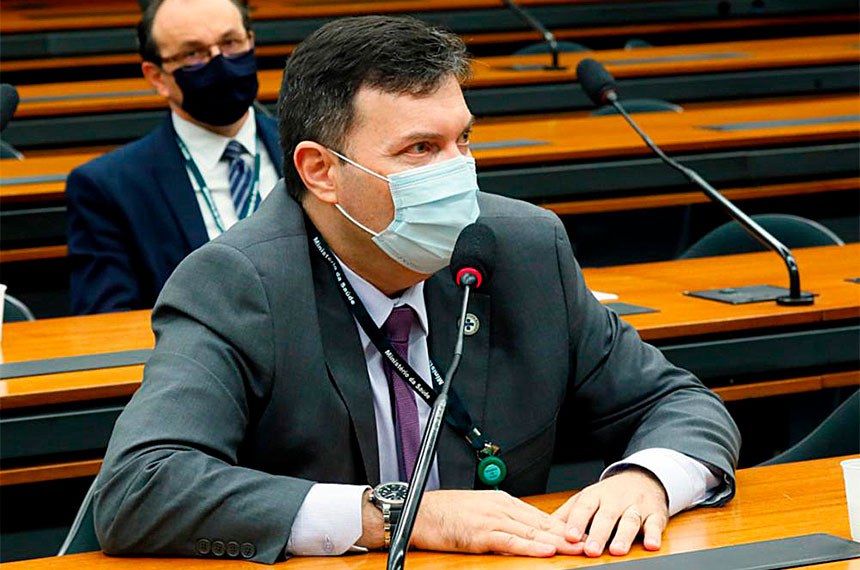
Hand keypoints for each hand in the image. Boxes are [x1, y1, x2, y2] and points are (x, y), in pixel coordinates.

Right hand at [411, 489, 583, 556]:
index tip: (580, 533)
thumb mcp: (478, 509)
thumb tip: (519, 528)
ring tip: (577, 548)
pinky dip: (530, 547)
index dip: (561, 525)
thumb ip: (500, 516)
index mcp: (501, 501)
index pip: (538, 515)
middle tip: (589, 541)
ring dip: (556, 541)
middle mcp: (500, 507)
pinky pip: (511, 541)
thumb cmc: (445, 512)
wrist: (419, 511)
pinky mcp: (481, 534)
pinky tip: (546, 551)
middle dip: (567, 533)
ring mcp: (492, 520)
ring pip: (531, 532)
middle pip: (540, 523)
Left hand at [552, 467, 668, 556]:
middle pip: (606, 516)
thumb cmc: (609, 495)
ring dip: (624, 536)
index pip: (584, 507)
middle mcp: (616, 499)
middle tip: (591, 550)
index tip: (569, 536)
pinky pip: (655, 524)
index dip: (576, 521)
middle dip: (598, 533)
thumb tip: (543, 529)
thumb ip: (567, 514)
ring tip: (616, 550)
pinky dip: (654, 534)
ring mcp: (636, 505)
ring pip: (630, 520)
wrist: (642, 478)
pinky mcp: (655, 513)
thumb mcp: (587, 499)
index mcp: (595, 495)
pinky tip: (651, 545)